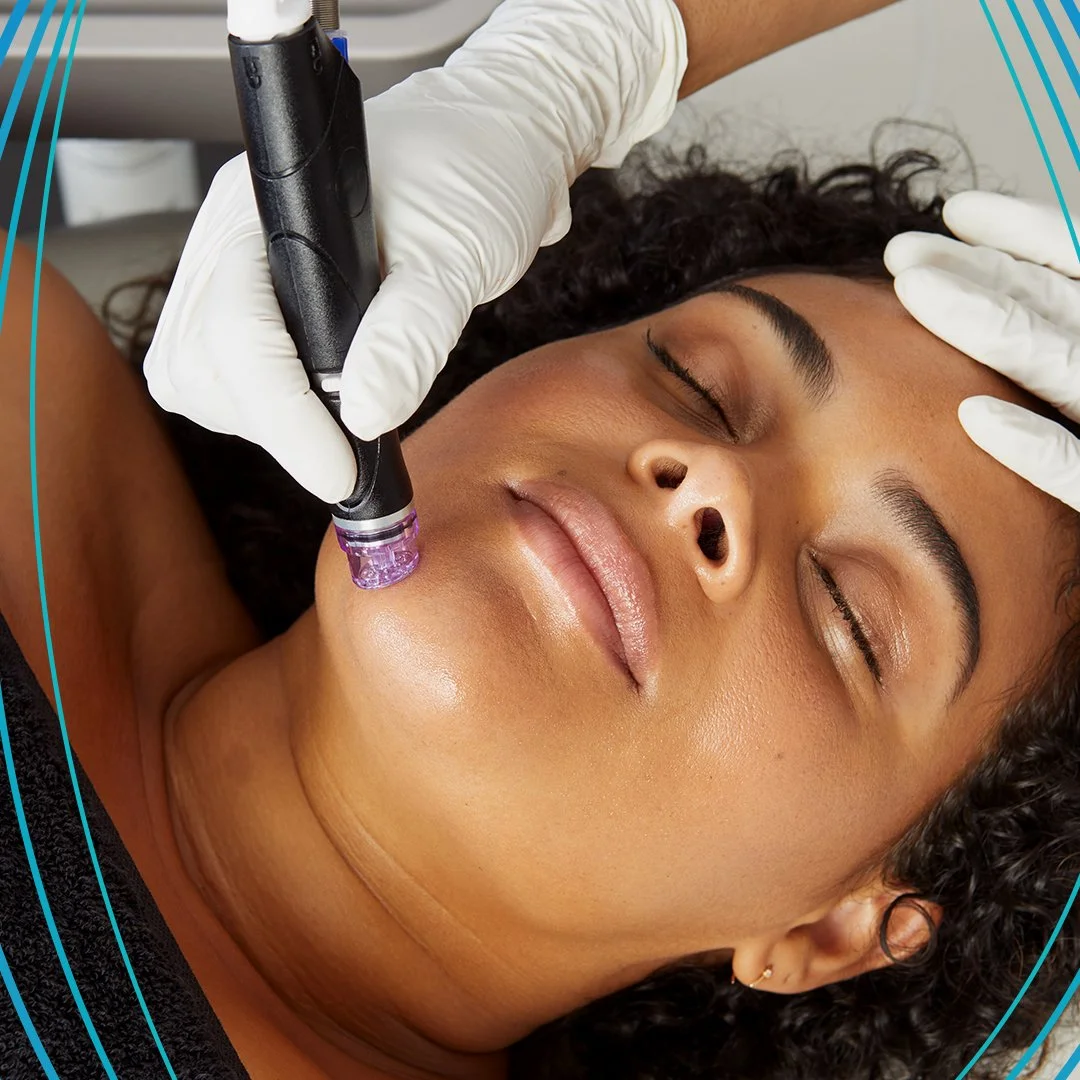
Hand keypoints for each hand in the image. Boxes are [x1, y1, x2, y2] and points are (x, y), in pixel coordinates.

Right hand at [144, 0, 685, 502]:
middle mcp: (231, 236)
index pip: (240, 332)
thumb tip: (363, 416)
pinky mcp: (247, 297)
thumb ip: (410, 334)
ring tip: (341, 411)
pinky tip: (320, 399)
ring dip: (266, 420)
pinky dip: (266, 408)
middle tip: (350, 444)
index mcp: (271, 206)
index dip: (287, 419)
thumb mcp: (460, 256)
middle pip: (201, 367)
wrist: (484, 151)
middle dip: (273, 421)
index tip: (341, 476)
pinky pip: (218, 377)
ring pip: (197, 380)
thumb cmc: (475, 178)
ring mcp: (231, 267)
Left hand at [884, 192, 1079, 512]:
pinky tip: (973, 420)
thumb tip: (1014, 325)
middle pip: (1066, 312)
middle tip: (901, 253)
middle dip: (985, 275)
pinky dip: (1039, 447)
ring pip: (1070, 369)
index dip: (1027, 239)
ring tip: (914, 291)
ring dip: (994, 325)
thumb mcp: (1079, 395)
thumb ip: (1068, 352)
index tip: (955, 215)